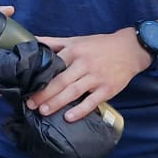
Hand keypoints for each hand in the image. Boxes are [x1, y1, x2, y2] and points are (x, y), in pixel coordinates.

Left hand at [27, 29, 149, 122]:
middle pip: (61, 81)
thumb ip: (54, 42)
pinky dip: (80, 110)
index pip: (54, 65)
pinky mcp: (108, 89)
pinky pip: (92, 102)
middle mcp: (85, 64)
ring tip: (44, 111)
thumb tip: (33, 41)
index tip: (26, 87)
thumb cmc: (100, 45)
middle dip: (44, 94)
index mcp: (75, 51)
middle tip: (30, 104)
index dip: (40, 77)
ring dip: (58, 102)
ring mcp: (97, 77)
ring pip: (74, 92)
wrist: (130, 49)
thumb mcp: (77, 40)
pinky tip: (69, 117)